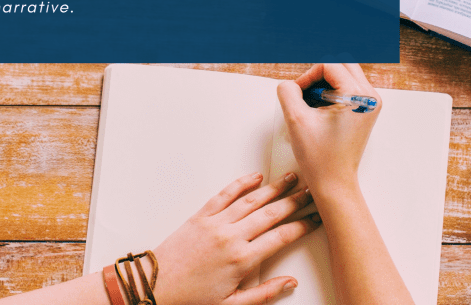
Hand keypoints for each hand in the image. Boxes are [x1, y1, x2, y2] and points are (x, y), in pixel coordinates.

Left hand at [151, 172, 320, 304]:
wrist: (155, 286)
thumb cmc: (191, 298)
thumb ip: (264, 293)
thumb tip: (290, 282)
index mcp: (242, 260)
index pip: (282, 236)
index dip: (303, 226)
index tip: (316, 219)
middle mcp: (231, 237)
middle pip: (272, 214)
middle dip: (295, 202)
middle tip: (311, 193)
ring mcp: (215, 223)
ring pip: (252, 200)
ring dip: (274, 188)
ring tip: (291, 179)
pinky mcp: (200, 215)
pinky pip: (225, 194)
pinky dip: (241, 184)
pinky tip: (255, 177)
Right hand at [276, 64, 380, 196]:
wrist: (334, 183)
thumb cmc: (319, 157)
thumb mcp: (296, 119)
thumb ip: (288, 91)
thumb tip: (291, 83)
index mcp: (358, 96)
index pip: (328, 65)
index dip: (307, 76)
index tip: (296, 95)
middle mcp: (370, 96)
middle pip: (341, 63)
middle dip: (318, 75)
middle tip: (304, 95)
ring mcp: (371, 103)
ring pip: (344, 73)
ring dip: (324, 83)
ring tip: (311, 106)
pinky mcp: (366, 110)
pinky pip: (347, 87)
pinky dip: (331, 92)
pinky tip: (320, 111)